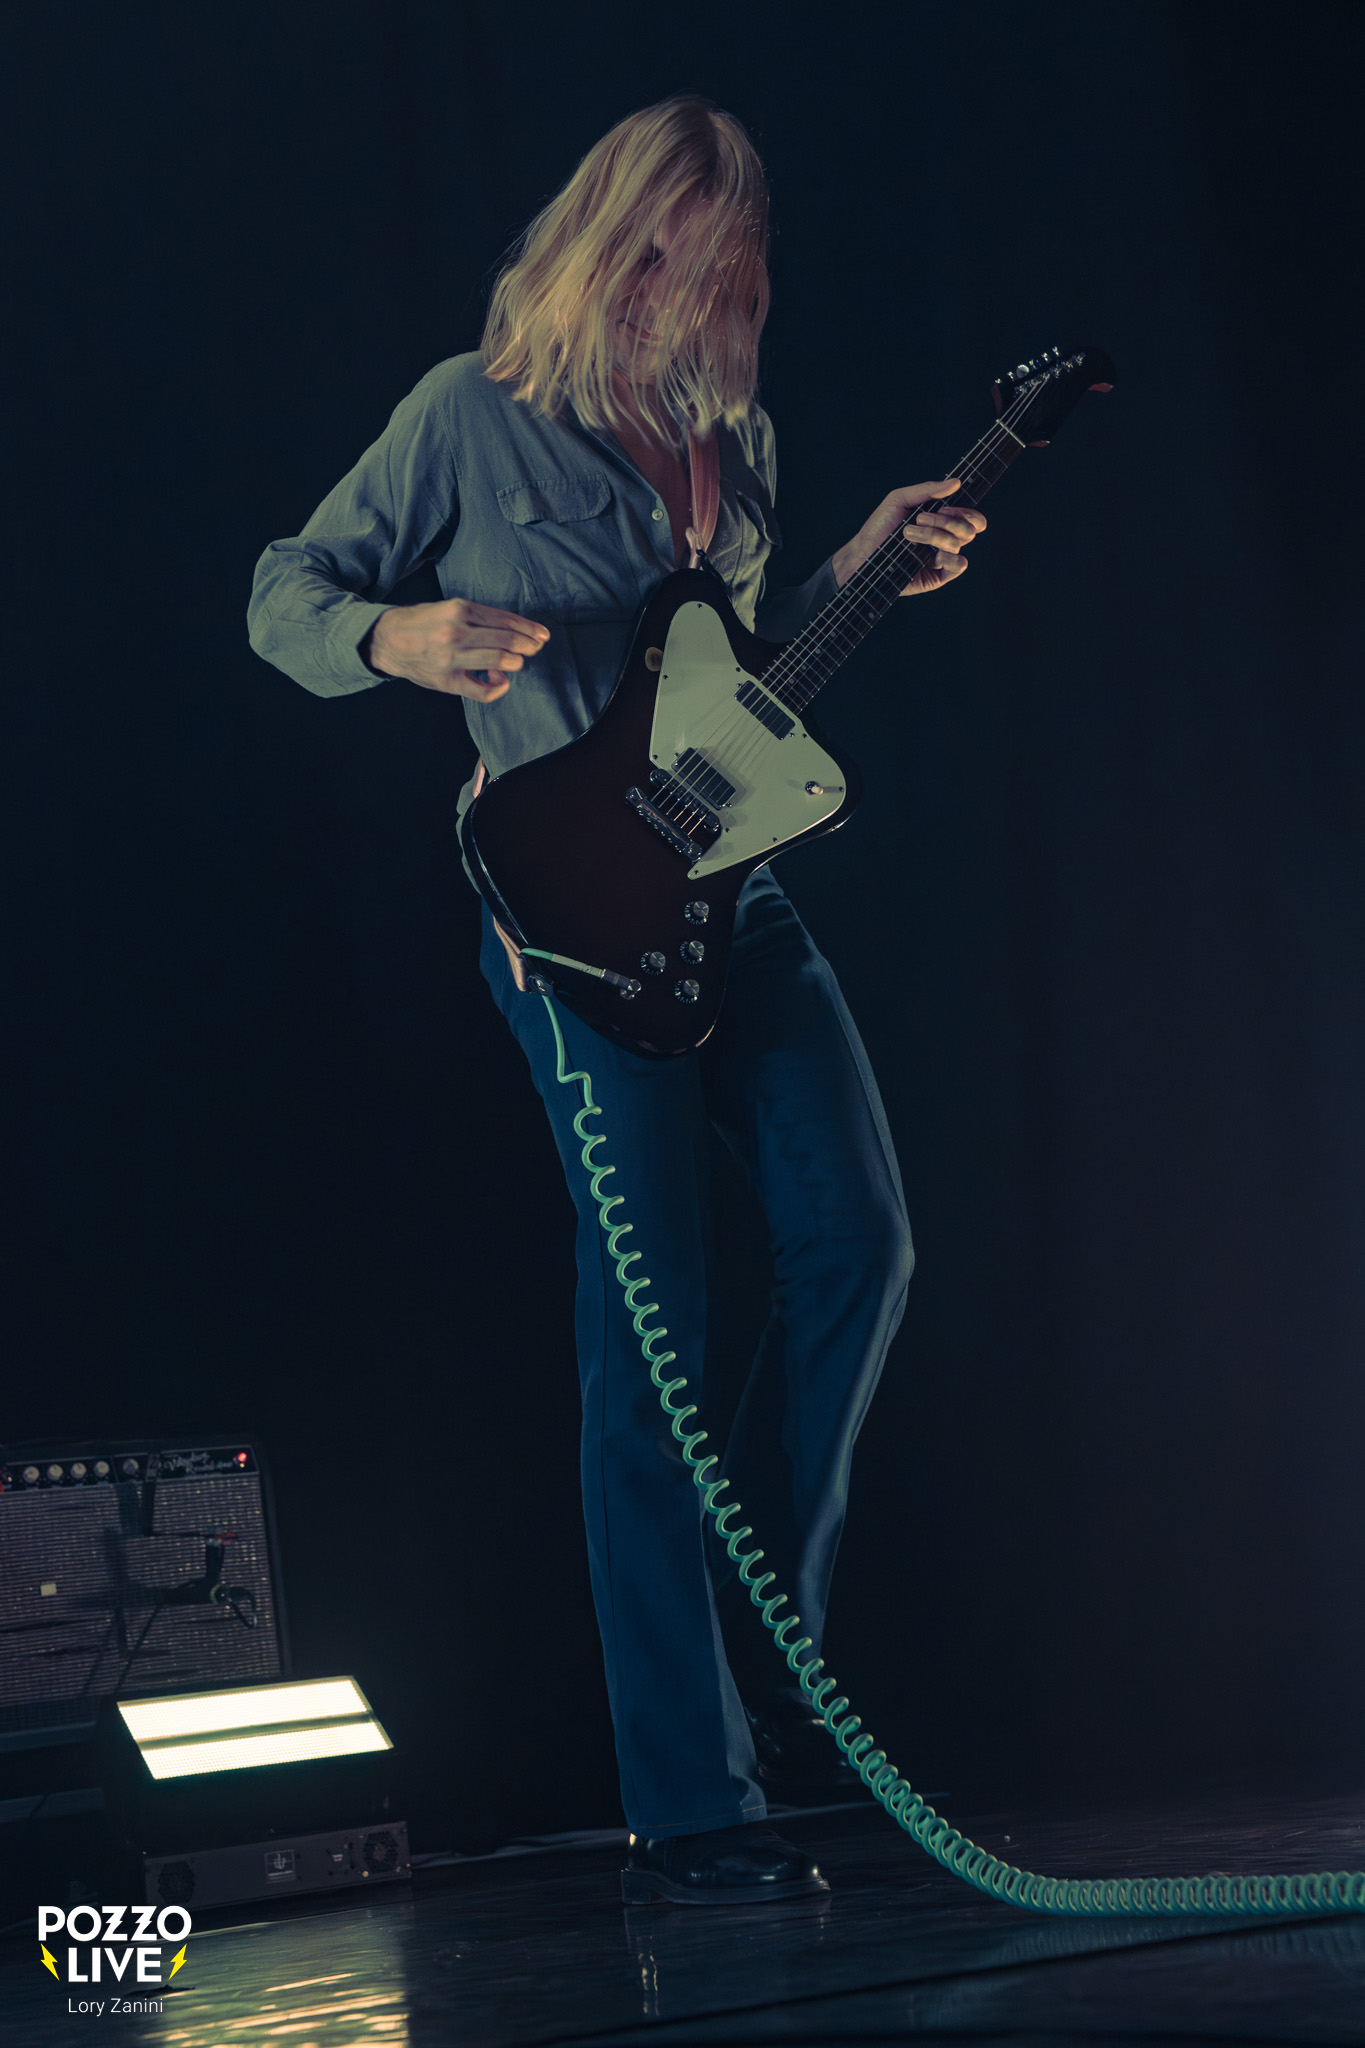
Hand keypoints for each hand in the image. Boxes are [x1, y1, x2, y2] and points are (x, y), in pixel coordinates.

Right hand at [364, 598, 549, 700]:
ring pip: (498, 660)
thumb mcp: (448, 608)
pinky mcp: (448, 680)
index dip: (527, 628)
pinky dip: (499, 687)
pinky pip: (483, 690)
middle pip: (506, 640)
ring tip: (517, 661)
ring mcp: (453, 657)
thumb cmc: (421, 623)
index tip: (542, 634)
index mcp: (459, 610)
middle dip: (527, 645)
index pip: (504, 620)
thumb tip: (510, 632)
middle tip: (536, 647)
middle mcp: (457, 632)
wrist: (388, 640)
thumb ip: (477, 618)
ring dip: (515, 662)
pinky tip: (501, 681)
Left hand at [831, 480, 985, 595]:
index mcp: (941, 521)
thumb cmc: (879, 527)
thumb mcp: (899, 500)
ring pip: (958, 544)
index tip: (942, 509)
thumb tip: (957, 482)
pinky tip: (932, 556)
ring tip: (908, 534)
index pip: (971, 517)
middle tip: (920, 519)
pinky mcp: (937, 577)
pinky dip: (950, 558)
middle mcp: (945, 539)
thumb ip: (928, 490)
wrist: (862, 554)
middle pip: (968, 529)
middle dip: (946, 521)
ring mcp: (942, 558)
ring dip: (934, 535)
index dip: (965, 512)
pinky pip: (959, 566)